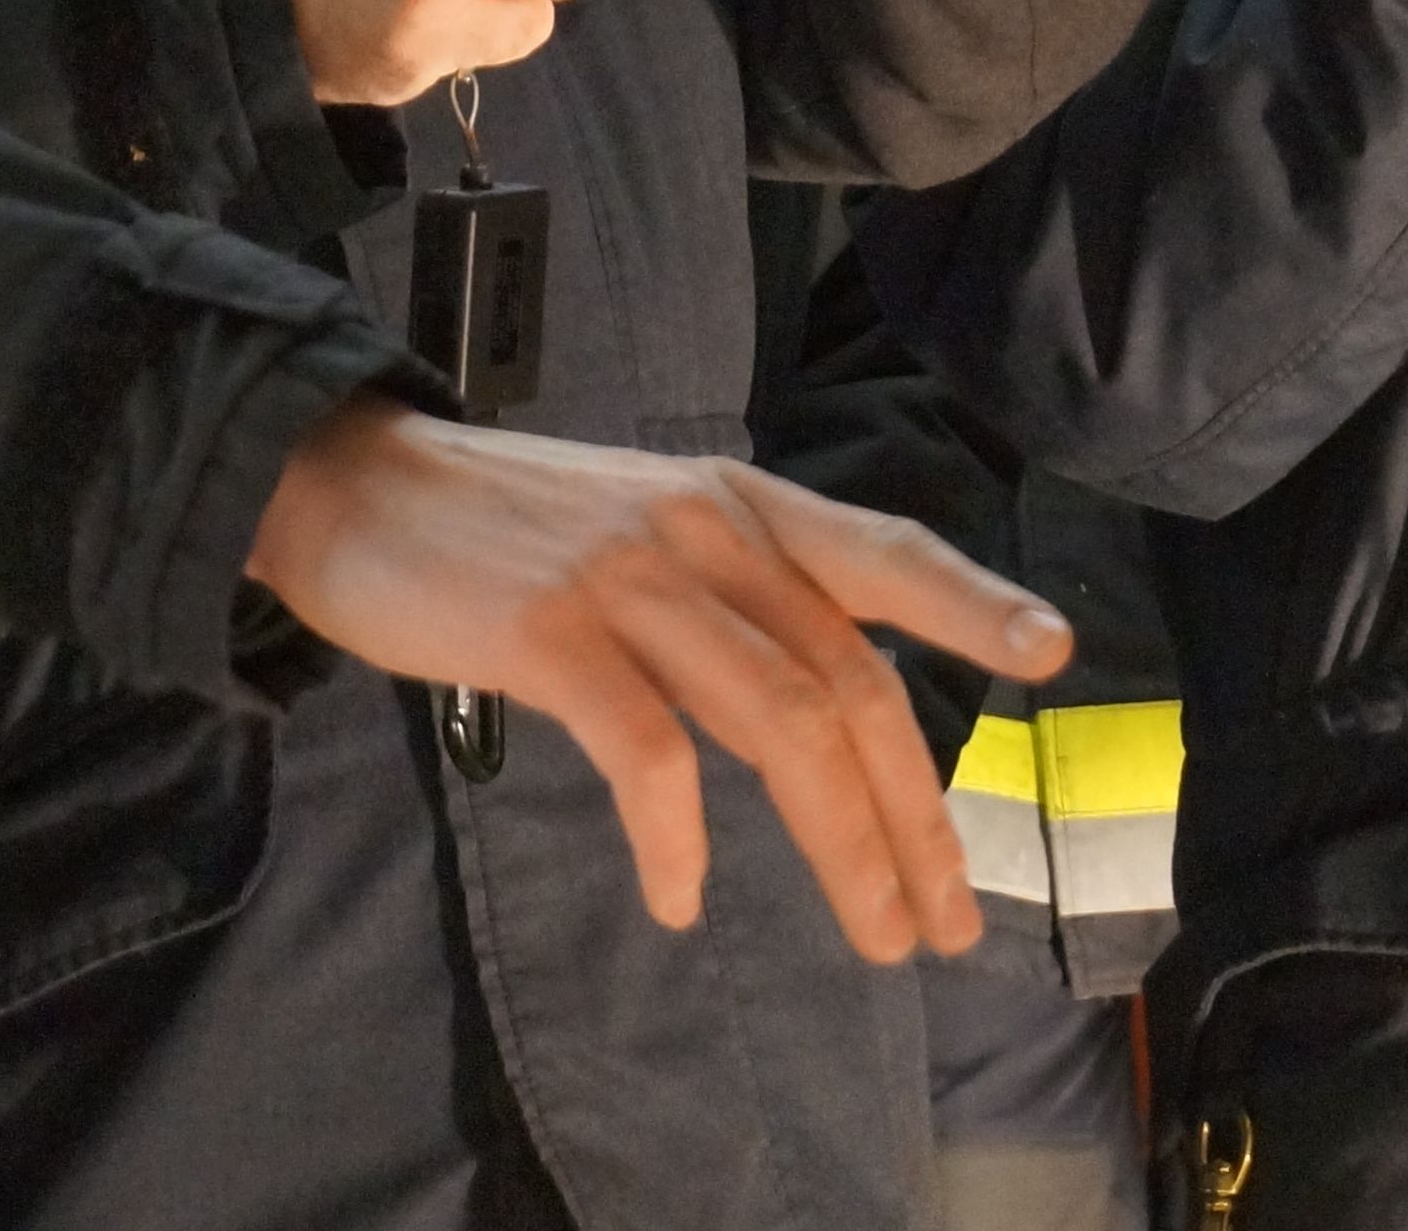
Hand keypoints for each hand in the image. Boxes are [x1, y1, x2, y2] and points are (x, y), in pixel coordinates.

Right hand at [247, 402, 1069, 952]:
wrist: (354, 478)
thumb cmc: (510, 523)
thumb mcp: (648, 525)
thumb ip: (735, 592)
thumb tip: (818, 702)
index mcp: (741, 504)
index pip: (886, 552)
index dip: (972, 602)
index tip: (1053, 655)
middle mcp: (709, 532)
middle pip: (848, 681)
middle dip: (915, 812)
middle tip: (947, 917)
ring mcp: (633, 580)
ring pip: (779, 723)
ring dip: (840, 842)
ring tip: (873, 931)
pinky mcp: (553, 633)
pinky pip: (648, 752)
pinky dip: (677, 837)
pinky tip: (683, 901)